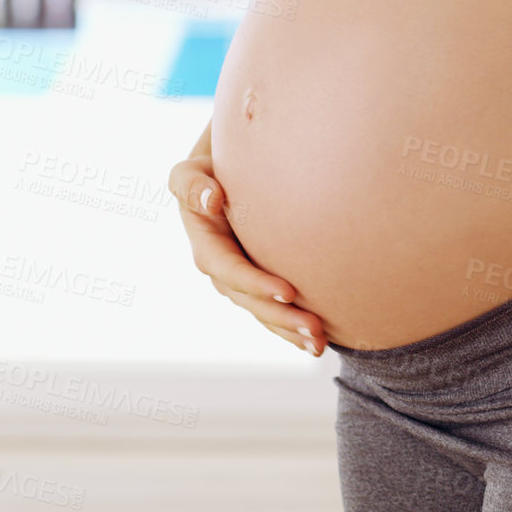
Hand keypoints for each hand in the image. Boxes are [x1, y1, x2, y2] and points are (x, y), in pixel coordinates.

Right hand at [169, 142, 325, 356]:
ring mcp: (239, 279)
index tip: (289, 291)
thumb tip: (212, 200)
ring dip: (290, 331)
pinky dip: (292, 328)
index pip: (229, 269)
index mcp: (205, 245)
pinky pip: (273, 310)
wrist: (230, 172)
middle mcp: (221, 269)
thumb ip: (193, 184)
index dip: (255, 283)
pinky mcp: (258, 282)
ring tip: (319, 345)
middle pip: (250, 300)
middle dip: (281, 317)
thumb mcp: (192, 171)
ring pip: (264, 311)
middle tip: (315, 328)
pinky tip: (317, 343)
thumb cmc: (213, 166)